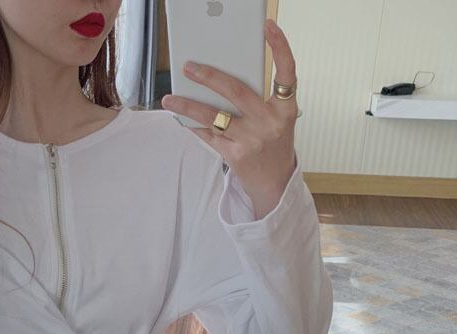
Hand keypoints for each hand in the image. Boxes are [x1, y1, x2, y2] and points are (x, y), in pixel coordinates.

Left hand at [160, 17, 298, 218]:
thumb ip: (258, 100)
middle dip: (209, 76)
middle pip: (236, 91)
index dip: (280, 47)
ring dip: (188, 105)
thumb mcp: (276, 120)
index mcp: (285, 109)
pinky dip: (194, 125)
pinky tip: (181, 118)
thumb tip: (220, 81)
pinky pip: (209, 135)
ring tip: (170, 98)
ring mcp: (252, 140)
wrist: (275, 185)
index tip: (268, 26)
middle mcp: (269, 123)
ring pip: (214, 116)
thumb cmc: (273, 145)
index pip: (287, 73)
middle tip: (189, 67)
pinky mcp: (236, 156)